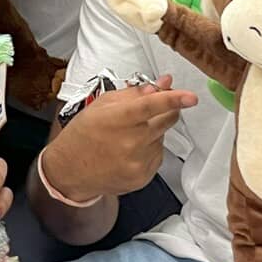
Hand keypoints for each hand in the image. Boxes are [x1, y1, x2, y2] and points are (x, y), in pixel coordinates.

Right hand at [42, 74, 197, 202]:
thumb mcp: (102, 105)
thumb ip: (134, 93)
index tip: (191, 97)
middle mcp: (130, 142)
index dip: (173, 99)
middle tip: (156, 107)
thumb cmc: (83, 134)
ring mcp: (137, 163)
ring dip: (153, 131)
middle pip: (166, 120)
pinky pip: (158, 155)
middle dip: (168, 109)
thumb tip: (161, 84)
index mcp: (118, 119)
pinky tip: (130, 150)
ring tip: (128, 135)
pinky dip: (150, 149)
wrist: (70, 170)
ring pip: (162, 137)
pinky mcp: (142, 177)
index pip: (151, 106)